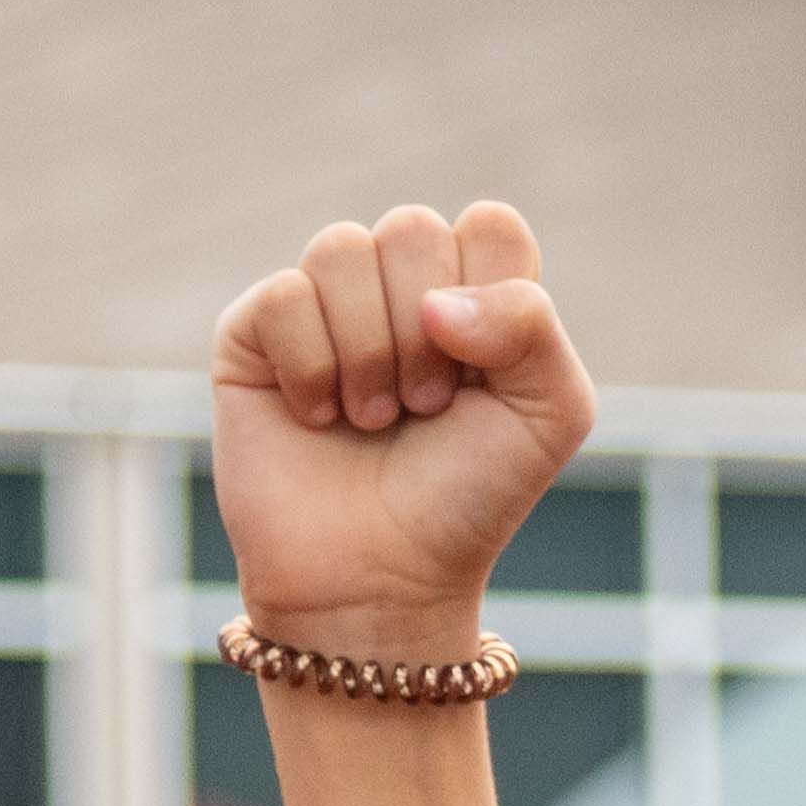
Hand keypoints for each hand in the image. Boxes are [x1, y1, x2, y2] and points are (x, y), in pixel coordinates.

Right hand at [202, 199, 597, 670]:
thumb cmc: (468, 499)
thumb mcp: (551, 414)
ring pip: (341, 249)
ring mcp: (322, 304)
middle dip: (426, 335)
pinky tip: (318, 419)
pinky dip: (312, 368)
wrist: (382, 580)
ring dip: (370, 352)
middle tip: (426, 408)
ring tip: (374, 419)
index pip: (487, 225)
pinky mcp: (254, 333)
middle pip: (411, 229)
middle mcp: (394, 286)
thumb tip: (434, 302)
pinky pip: (284, 295)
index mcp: (471, 290)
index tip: (484, 380)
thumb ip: (533, 324)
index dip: (491, 299)